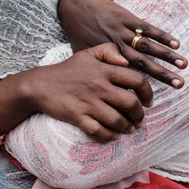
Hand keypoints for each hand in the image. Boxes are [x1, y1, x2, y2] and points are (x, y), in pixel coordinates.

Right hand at [29, 43, 152, 141]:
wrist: (40, 85)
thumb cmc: (66, 70)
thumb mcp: (87, 53)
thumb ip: (108, 51)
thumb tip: (126, 61)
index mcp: (104, 70)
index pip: (137, 81)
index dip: (148, 93)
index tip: (148, 102)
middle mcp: (99, 87)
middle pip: (131, 104)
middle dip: (139, 115)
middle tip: (139, 119)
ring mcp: (88, 103)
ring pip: (118, 120)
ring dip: (126, 128)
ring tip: (128, 129)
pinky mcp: (78, 117)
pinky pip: (99, 131)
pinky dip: (109, 136)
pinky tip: (112, 135)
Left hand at [58, 0, 186, 87]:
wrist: (77, 5)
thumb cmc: (80, 33)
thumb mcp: (83, 56)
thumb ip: (97, 71)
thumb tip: (107, 90)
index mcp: (105, 59)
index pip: (125, 77)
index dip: (138, 89)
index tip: (152, 100)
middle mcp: (116, 46)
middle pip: (142, 63)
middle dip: (162, 74)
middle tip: (179, 84)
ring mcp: (122, 31)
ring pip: (147, 46)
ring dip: (167, 55)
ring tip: (183, 65)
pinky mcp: (127, 18)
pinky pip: (147, 29)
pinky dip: (162, 36)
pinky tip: (177, 44)